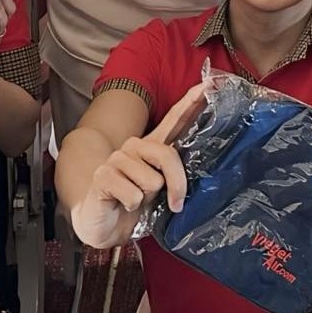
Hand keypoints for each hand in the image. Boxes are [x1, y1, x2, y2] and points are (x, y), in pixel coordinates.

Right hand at [70, 80, 207, 248]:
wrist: (104, 227)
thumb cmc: (135, 208)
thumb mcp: (162, 193)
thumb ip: (175, 178)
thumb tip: (196, 174)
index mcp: (152, 147)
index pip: (174, 120)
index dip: (191, 102)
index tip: (208, 84)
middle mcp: (135, 147)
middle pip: (167, 154)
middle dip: (176, 184)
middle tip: (174, 204)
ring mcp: (117, 158)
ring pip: (151, 179)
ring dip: (147, 199)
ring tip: (136, 202)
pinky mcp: (103, 174)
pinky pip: (133, 193)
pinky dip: (132, 205)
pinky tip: (121, 204)